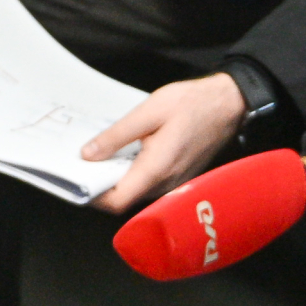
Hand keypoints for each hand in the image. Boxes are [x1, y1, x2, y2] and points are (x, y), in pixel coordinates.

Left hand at [84, 71, 243, 213]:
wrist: (229, 104)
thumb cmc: (193, 104)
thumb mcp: (149, 111)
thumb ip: (117, 135)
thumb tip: (88, 154)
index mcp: (156, 169)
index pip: (116, 201)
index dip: (92, 194)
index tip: (76, 177)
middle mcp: (166, 184)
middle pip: (124, 198)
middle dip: (101, 182)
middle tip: (84, 160)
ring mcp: (175, 183)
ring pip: (136, 191)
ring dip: (117, 177)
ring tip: (102, 152)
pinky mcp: (179, 178)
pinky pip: (149, 184)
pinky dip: (132, 172)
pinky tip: (126, 152)